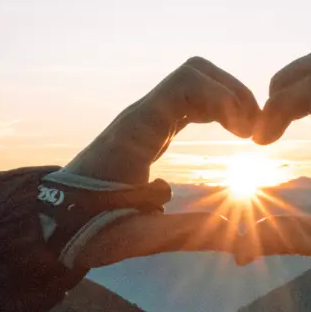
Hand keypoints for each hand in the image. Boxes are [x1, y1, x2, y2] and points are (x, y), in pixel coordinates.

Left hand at [43, 58, 259, 268]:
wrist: (54, 221)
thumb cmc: (88, 229)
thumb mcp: (136, 238)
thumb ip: (183, 233)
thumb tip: (233, 233)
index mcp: (137, 130)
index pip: (186, 82)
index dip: (224, 97)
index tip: (245, 133)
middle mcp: (142, 116)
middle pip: (196, 73)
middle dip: (233, 93)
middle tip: (255, 131)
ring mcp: (147, 120)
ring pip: (195, 84)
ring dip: (228, 100)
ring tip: (250, 133)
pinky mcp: (151, 132)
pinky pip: (190, 104)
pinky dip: (217, 110)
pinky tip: (233, 133)